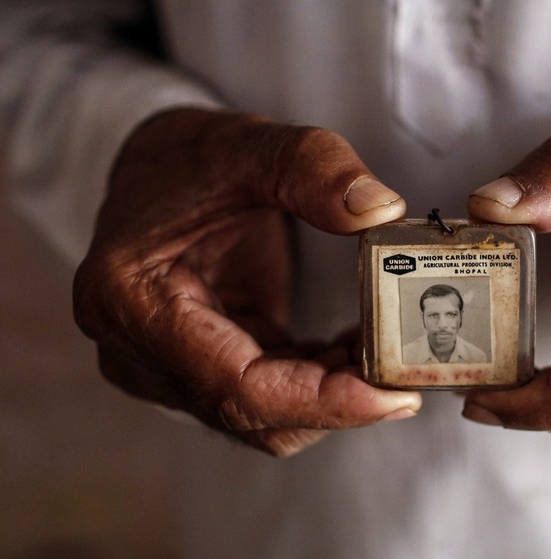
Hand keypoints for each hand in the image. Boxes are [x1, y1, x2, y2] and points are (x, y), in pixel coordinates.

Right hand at [73, 108, 420, 456]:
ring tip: (388, 344)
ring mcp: (168, 368)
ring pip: (265, 417)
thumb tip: (381, 211)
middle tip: (408, 367)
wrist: (158, 172)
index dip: (317, 401)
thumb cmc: (189, 157)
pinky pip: (270, 396)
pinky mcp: (204, 367)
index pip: (231, 385)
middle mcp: (137, 352)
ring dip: (333, 393)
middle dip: (337, 401)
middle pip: (252, 415)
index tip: (391, 393)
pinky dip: (320, 380)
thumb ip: (312, 167)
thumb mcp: (249, 144)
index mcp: (131, 301)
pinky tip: (359, 344)